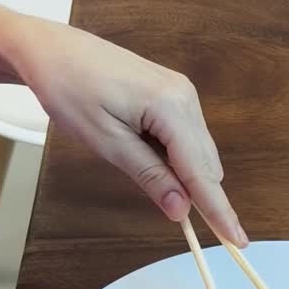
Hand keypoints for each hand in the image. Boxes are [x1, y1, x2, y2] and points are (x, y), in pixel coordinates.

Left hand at [11, 18, 245, 245]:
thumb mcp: (106, 142)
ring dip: (185, 176)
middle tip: (184, 224)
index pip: (201, 171)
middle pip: (207, 163)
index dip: (219, 209)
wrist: (51, 49)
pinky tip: (147, 155)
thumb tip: (182, 210)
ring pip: (198, 152)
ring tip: (139, 168)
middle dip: (201, 195)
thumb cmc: (69, 90)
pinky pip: (186, 137)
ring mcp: (182, 93)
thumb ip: (149, 175)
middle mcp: (186, 98)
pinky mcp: (173, 94)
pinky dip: (176, 158)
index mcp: (172, 107)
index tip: (237, 239)